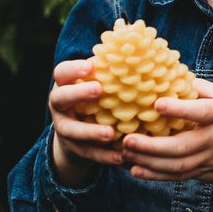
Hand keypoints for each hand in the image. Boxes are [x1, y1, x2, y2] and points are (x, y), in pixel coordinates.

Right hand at [48, 59, 123, 186]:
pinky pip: (87, 153)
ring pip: (71, 130)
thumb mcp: (101, 84)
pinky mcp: (73, 149)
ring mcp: (64, 128)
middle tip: (99, 90)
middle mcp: (60, 105)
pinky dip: (103, 156)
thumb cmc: (99, 99)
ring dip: (91, 132)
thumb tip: (152, 54)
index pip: (62, 72)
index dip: (74, 68)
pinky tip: (120, 157)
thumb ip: (115, 73)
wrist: (79, 133)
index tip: (92, 65)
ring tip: (110, 133)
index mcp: (66, 84)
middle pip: (61, 98)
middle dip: (78, 94)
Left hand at [120, 78, 212, 199]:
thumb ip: (199, 88)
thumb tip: (168, 76)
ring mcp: (207, 159)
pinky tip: (134, 170)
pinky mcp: (201, 173)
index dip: (180, 109)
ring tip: (124, 152)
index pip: (201, 112)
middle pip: (182, 147)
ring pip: (176, 165)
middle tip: (127, 139)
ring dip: (148, 161)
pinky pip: (176, 176)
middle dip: (152, 145)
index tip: (157, 103)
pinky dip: (154, 176)